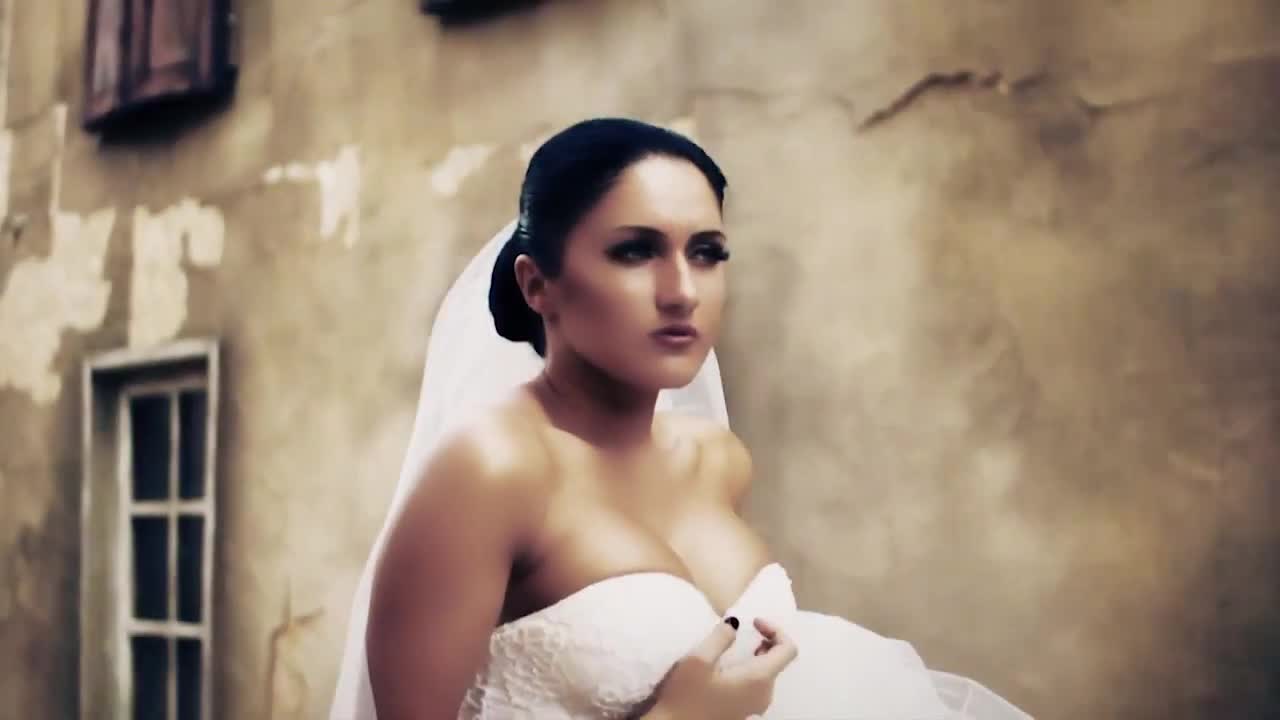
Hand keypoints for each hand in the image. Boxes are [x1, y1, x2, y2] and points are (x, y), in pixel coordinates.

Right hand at [641, 616, 797, 719]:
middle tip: (747, 629)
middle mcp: (764, 695)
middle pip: (779, 661)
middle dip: (767, 640)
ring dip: (758, 656)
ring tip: (737, 647)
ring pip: (768, 674)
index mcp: (758, 679)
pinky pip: (757, 687)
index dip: (776, 629)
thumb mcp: (698, 660)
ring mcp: (756, 707)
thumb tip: (734, 624)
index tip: (753, 622)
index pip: (789, 649)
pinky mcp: (745, 714)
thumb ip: (721, 637)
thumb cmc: (685, 697)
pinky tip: (730, 668)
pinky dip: (751, 670)